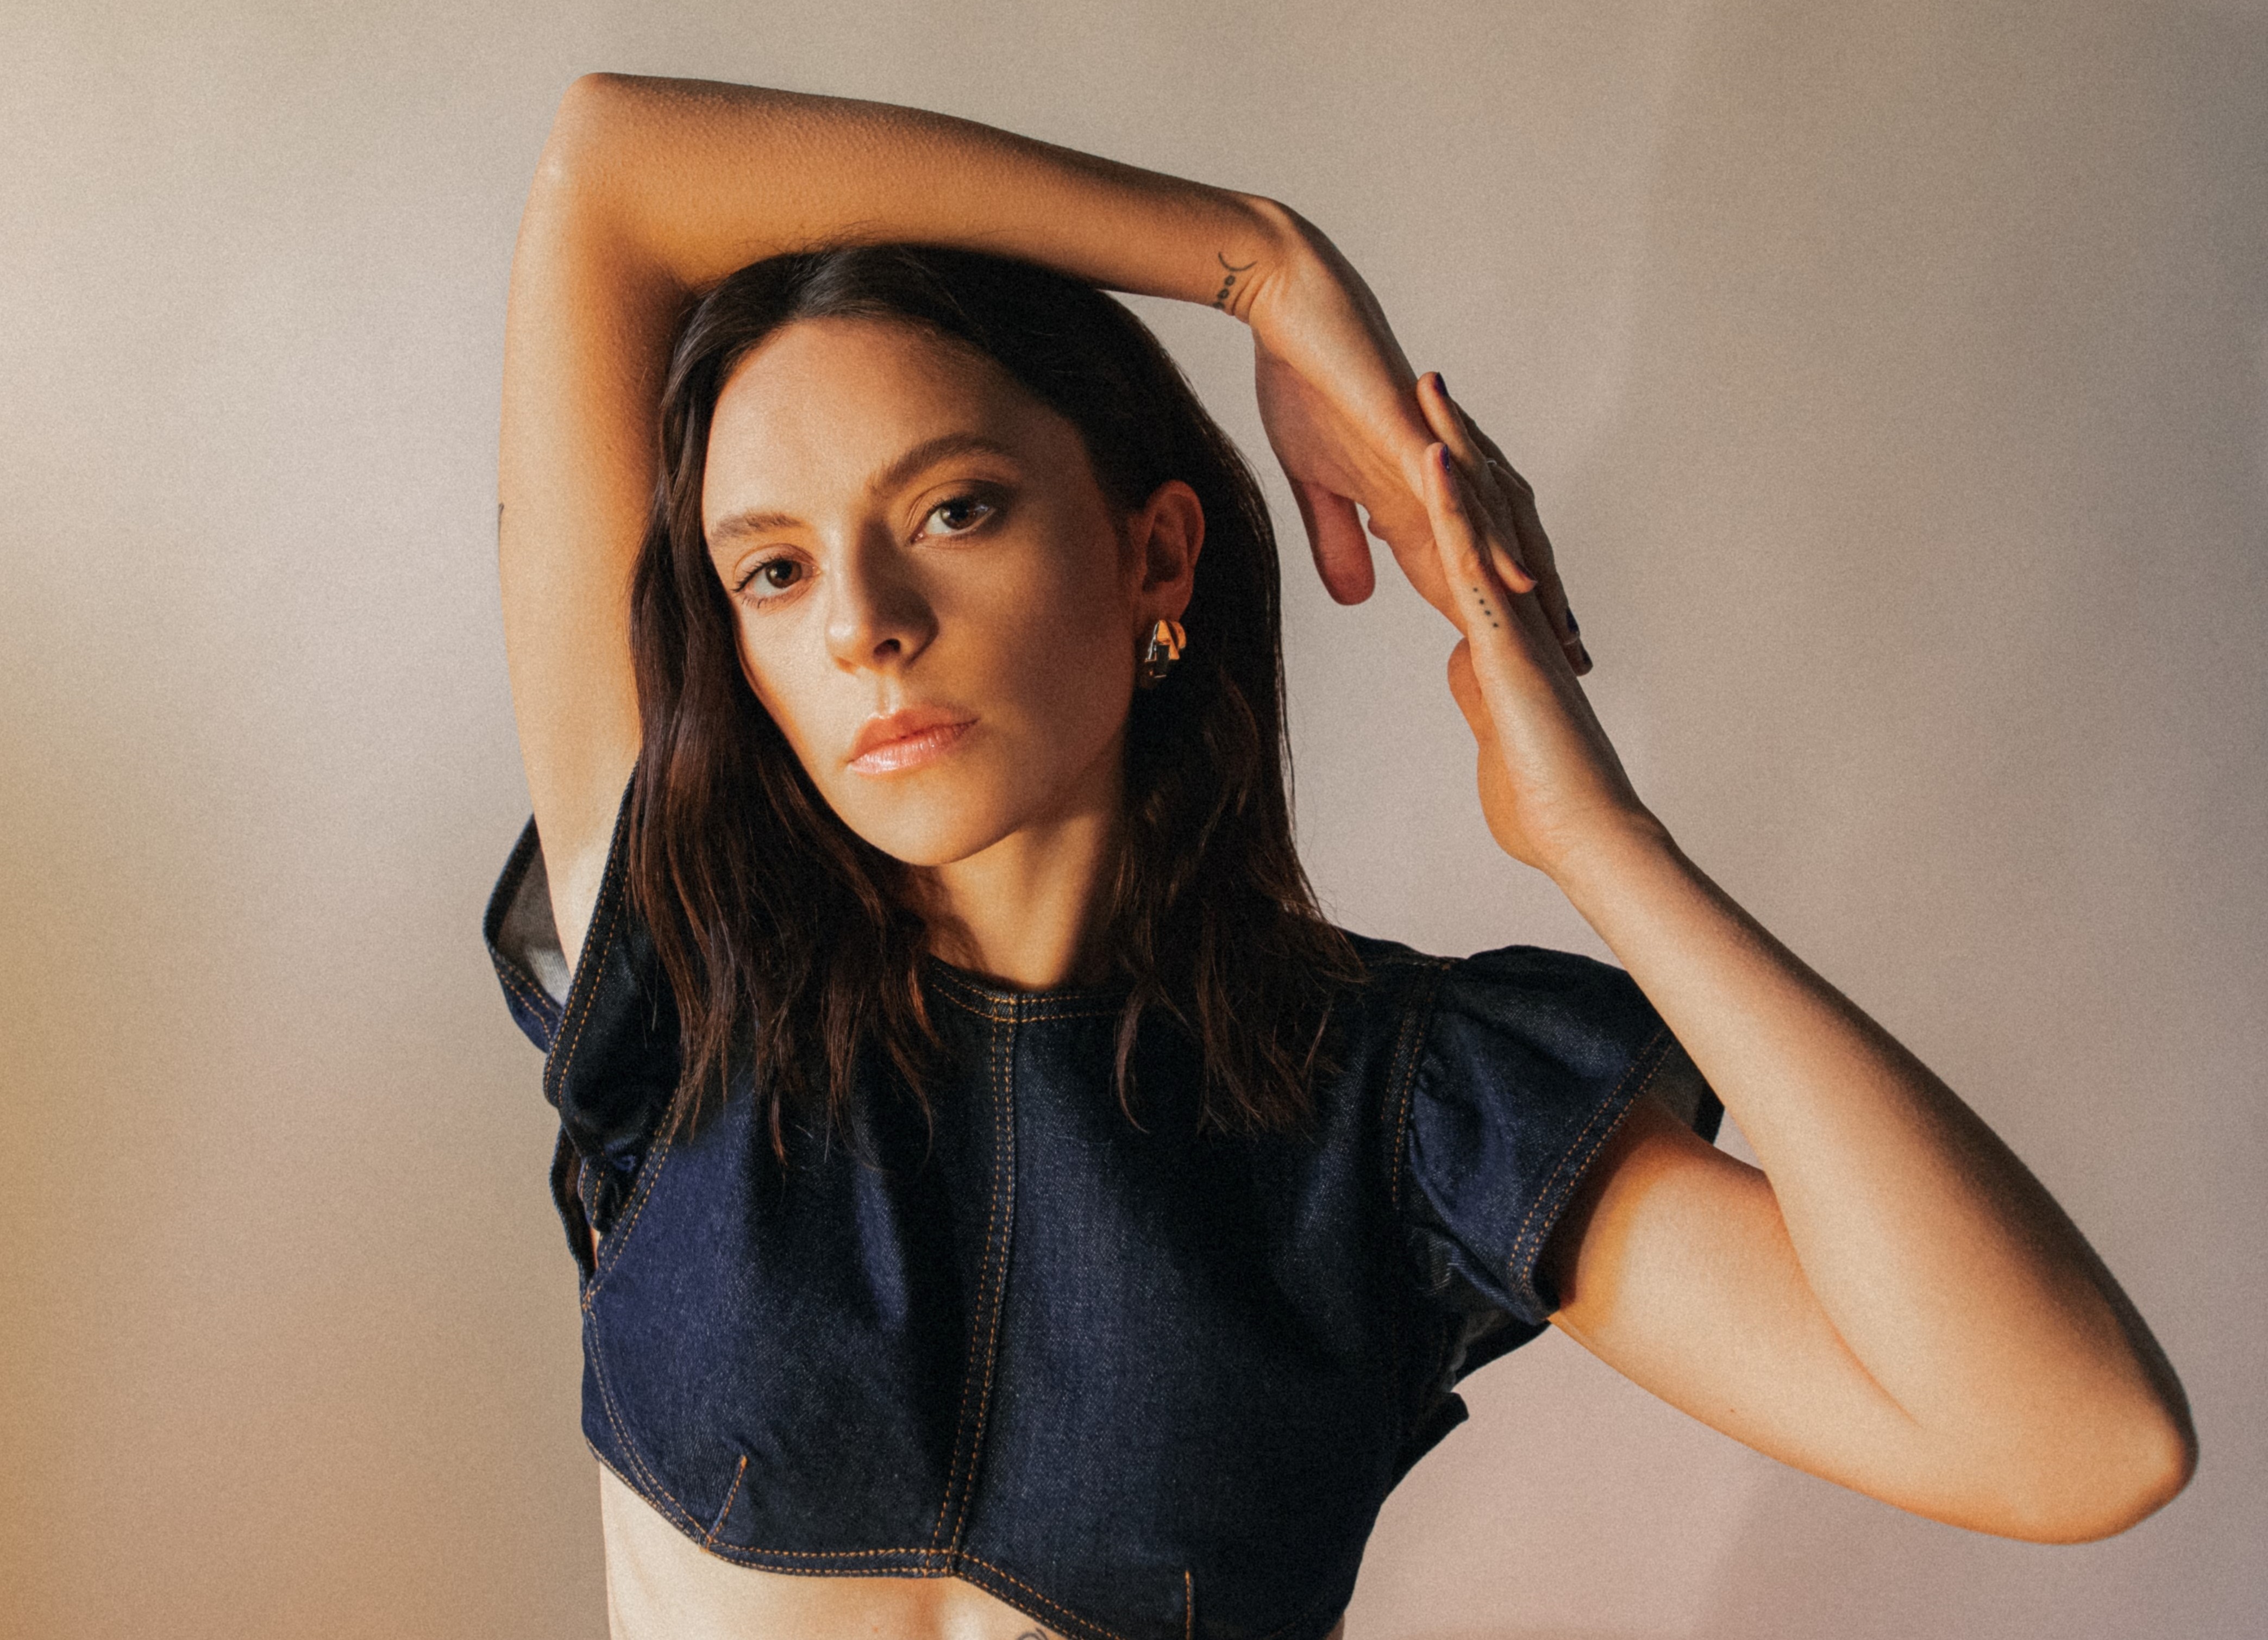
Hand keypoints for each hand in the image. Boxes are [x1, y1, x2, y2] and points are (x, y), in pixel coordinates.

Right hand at [1243, 215, 1583, 668]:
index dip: (1491, 613)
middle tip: (1577, 663)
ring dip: (1531, 585)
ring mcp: (1432, 457)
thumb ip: (1339, 539)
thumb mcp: (1315, 482)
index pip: (1460, 566)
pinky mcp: (1413, 439)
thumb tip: (1359, 599)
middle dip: (1536, 609)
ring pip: (1496, 530)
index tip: (1524, 658)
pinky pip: (1459, 495)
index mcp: (1415, 491)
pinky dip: (1490, 537)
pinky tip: (1519, 576)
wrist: (1291, 306)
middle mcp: (1439, 477)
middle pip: (1500, 552)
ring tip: (1566, 637)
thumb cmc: (1302, 381)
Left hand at [1413, 372, 1650, 875]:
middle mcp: (1515, 608)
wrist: (1584, 837)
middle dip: (1456, 443)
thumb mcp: (1495, 727)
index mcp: (1506, 628)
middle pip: (1484, 509)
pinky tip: (1435, 456)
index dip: (1451, 489)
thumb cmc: (1542, 802)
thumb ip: (1481, 686)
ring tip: (1427, 386)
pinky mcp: (1506, 638)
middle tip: (1426, 380)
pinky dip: (1455, 506)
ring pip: (1483, 517)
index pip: (1473, 541)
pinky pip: (1476, 559)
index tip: (1425, 437)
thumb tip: (1464, 657)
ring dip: (1456, 449)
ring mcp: (1514, 619)